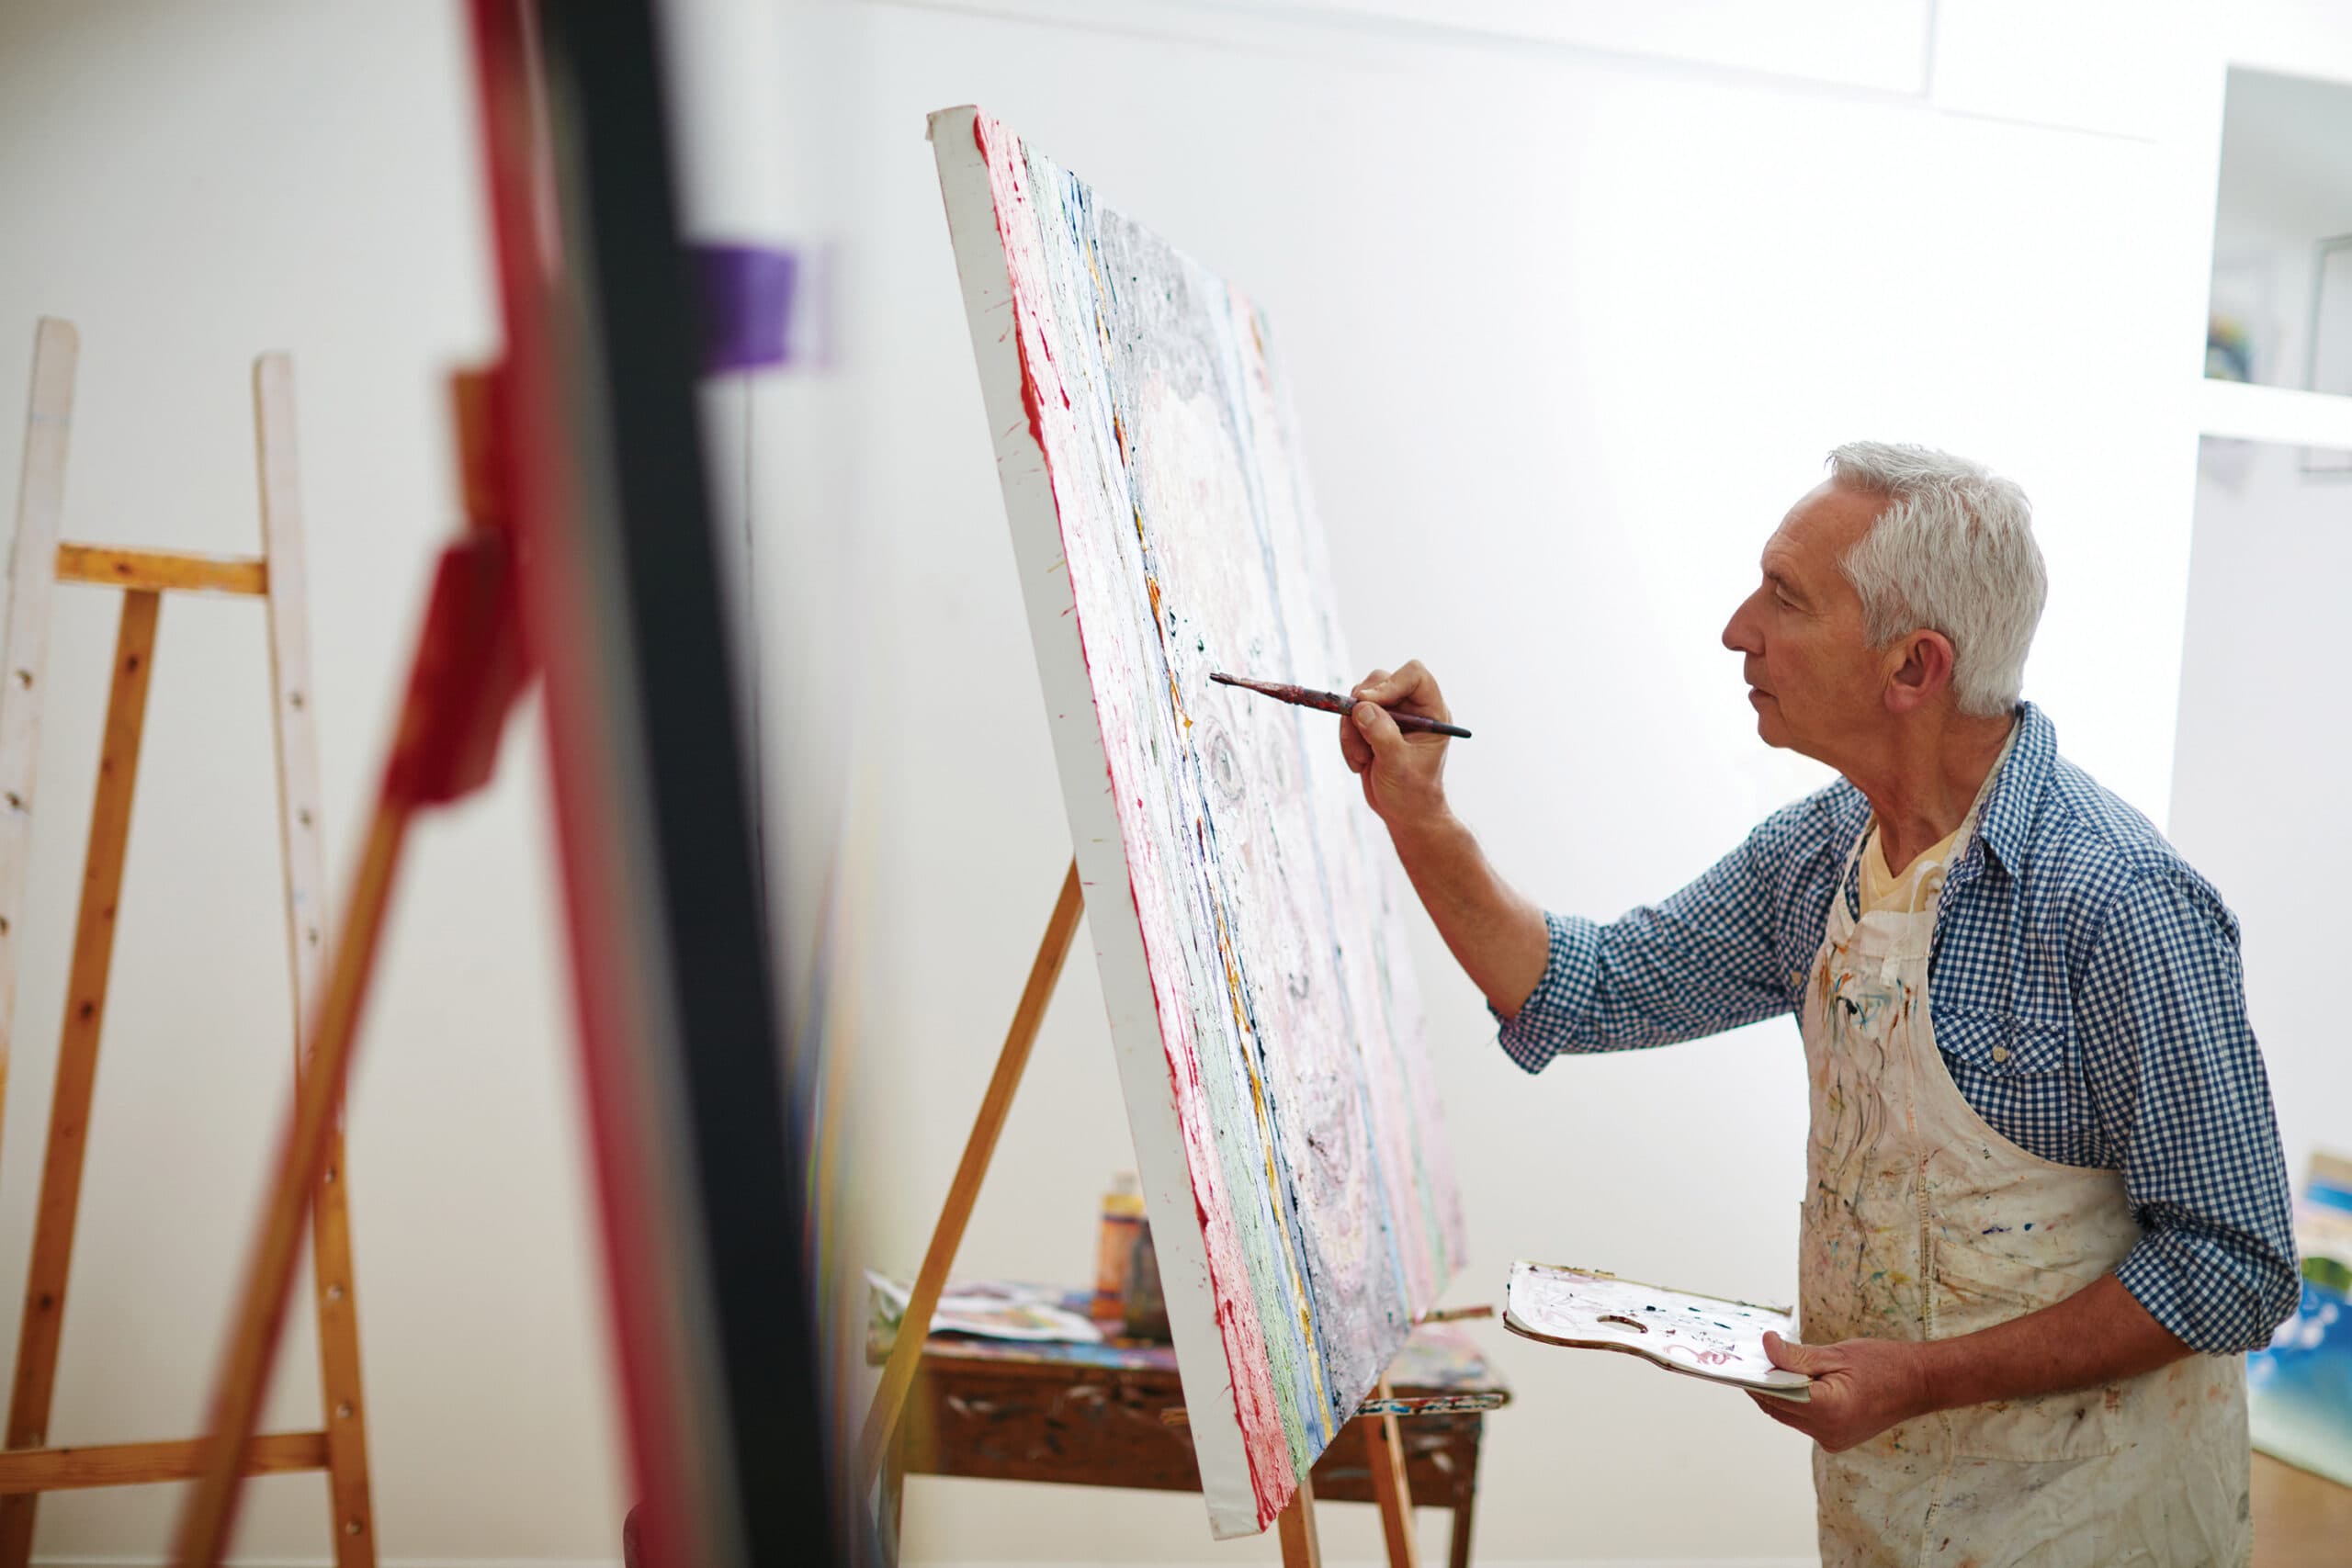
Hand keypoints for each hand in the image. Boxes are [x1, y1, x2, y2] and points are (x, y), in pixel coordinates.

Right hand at [1337, 660, 1451, 830]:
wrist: (1403, 813)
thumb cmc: (1412, 792)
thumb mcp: (1398, 765)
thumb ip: (1382, 734)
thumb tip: (1361, 707)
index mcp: (1432, 712)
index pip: (1414, 675)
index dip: (1390, 683)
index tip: (1369, 703)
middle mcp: (1412, 707)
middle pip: (1380, 681)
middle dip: (1363, 707)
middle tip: (1359, 732)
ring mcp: (1391, 714)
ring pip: (1359, 698)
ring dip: (1352, 728)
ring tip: (1362, 758)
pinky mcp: (1372, 724)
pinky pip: (1349, 716)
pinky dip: (1348, 739)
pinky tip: (1360, 763)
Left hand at [1745, 1331, 1932, 1452]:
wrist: (1920, 1384)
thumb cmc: (1883, 1364)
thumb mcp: (1836, 1354)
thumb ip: (1796, 1355)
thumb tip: (1765, 1345)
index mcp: (1827, 1409)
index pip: (1774, 1395)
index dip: (1755, 1377)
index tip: (1741, 1360)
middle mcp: (1827, 1432)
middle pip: (1778, 1408)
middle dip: (1764, 1385)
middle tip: (1753, 1359)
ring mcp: (1832, 1440)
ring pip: (1790, 1416)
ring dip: (1779, 1394)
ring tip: (1775, 1366)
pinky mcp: (1837, 1440)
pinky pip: (1805, 1421)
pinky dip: (1796, 1402)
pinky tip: (1797, 1382)